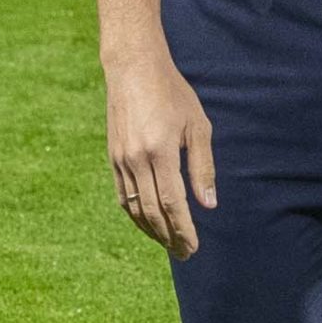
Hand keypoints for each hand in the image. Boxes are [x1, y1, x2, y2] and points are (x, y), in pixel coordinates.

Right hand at [105, 53, 215, 257]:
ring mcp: (121, 160)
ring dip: (152, 231)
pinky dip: (136, 215)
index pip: (173, 204)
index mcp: (160, 151)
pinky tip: (149, 223)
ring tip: (169, 244)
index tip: (194, 247)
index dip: (184, 230)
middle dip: (169, 237)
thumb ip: (202, 166)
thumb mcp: (197, 125)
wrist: (133, 69)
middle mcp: (136, 160)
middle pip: (153, 212)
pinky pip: (124, 196)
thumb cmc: (172, 93)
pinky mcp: (113, 158)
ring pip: (135, 209)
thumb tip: (209, 204)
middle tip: (185, 253)